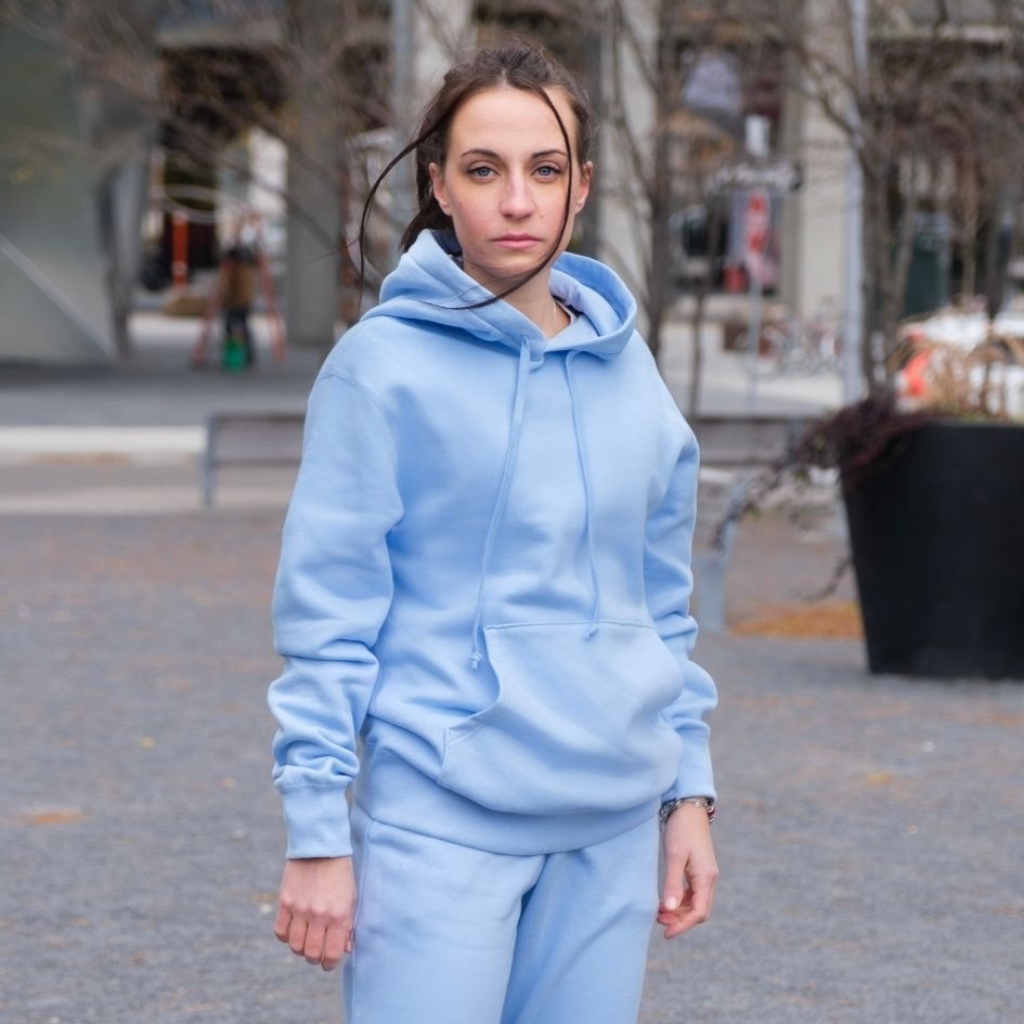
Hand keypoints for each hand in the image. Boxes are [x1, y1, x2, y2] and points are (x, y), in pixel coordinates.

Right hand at [274, 856, 355, 970]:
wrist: (321, 847)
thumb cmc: (340, 873)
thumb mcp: (351, 898)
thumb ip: (348, 925)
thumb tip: (343, 950)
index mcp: (339, 915)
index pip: (331, 954)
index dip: (329, 964)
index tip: (328, 963)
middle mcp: (319, 915)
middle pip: (311, 953)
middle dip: (314, 958)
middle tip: (316, 953)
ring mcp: (300, 909)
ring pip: (295, 946)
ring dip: (300, 949)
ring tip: (305, 942)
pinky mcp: (285, 902)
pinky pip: (280, 931)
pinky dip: (285, 937)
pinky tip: (292, 931)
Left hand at [657, 804, 717, 938]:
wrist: (688, 807)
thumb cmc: (681, 829)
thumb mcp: (674, 856)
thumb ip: (672, 883)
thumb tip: (669, 910)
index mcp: (706, 877)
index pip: (699, 912)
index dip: (683, 925)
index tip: (666, 933)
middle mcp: (709, 878)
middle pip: (699, 910)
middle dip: (680, 920)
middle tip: (658, 922)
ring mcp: (705, 874)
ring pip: (695, 903)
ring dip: (679, 911)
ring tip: (659, 914)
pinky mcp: (698, 869)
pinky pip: (692, 893)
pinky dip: (680, 900)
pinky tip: (666, 901)